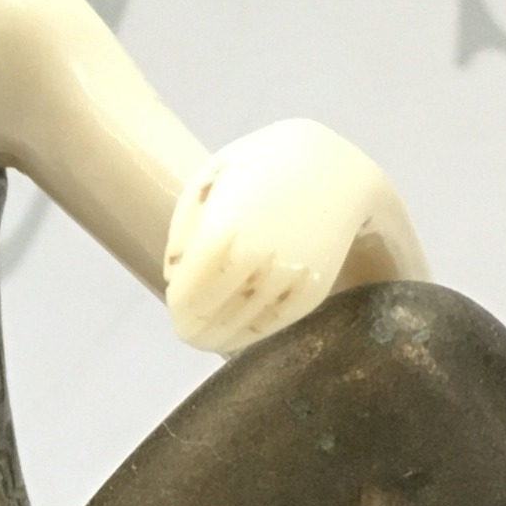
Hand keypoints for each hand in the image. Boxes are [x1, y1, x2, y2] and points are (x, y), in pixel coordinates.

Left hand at [163, 119, 427, 355]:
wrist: (333, 165)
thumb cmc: (260, 165)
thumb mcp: (210, 179)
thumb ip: (184, 229)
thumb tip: (173, 279)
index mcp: (223, 233)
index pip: (188, 296)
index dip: (178, 310)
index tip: (175, 312)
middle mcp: (256, 262)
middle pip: (212, 316)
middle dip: (195, 330)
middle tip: (188, 334)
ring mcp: (287, 279)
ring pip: (244, 326)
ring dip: (222, 337)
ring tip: (209, 340)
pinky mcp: (313, 289)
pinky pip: (276, 322)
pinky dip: (254, 333)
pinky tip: (239, 335)